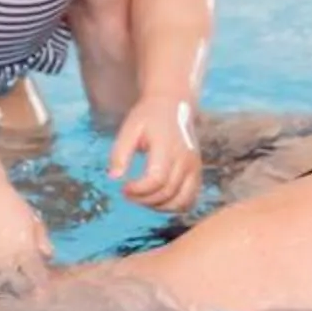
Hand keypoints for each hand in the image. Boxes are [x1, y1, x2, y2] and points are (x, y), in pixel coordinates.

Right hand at [0, 183, 53, 290]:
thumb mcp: (29, 215)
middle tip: (18, 286)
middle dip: (19, 288)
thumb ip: (40, 236)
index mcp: (24, 250)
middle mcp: (6, 261)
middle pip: (16, 285)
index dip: (41, 285)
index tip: (41, 291)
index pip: (37, 276)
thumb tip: (48, 254)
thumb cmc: (5, 200)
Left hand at [107, 91, 202, 212]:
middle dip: (143, 200)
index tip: (124, 188)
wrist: (172, 103)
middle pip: (166, 193)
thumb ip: (120, 153)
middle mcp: (185, 159)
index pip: (156, 180)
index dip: (138, 190)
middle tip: (128, 193)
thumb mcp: (130, 128)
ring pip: (180, 202)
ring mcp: (194, 167)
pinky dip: (175, 207)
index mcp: (168, 147)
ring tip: (142, 198)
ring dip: (158, 207)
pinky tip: (158, 200)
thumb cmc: (148, 116)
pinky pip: (190, 200)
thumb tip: (114, 177)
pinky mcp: (197, 172)